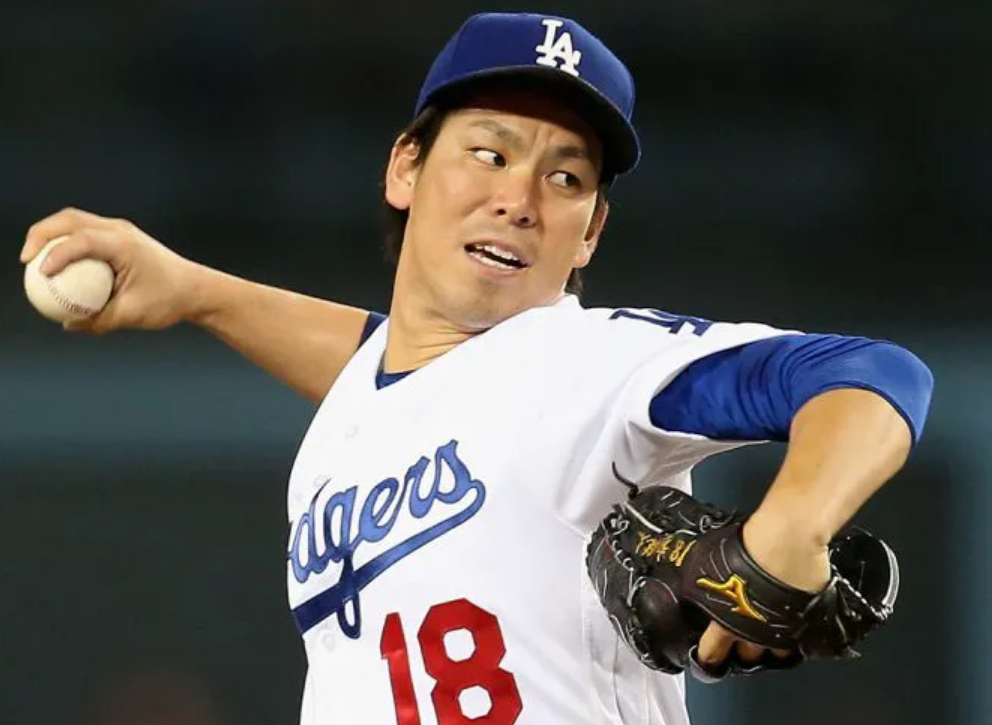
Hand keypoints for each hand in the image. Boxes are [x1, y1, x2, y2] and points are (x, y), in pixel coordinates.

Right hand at [21, 208, 204, 332]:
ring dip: (52, 235)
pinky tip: (57, 266)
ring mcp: (120, 230)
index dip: (56, 253)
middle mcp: (120, 230)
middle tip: (25, 260)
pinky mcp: (120, 237)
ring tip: (34, 260)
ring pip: (75, 221)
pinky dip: (67, 243)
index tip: (40, 272)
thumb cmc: (169, 301)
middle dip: (41, 234)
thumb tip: (68, 325)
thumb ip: (98, 320)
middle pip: (70, 219)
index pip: (82, 240)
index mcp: (124, 245)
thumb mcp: (133, 315)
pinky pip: (85, 233)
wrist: (196, 289)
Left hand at [696, 511, 831, 668]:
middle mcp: (755, 634)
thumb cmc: (748, 547)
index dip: (708, 656)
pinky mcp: (808, 622)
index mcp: (724, 623)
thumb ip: (698, 577)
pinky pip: (800, 634)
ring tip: (767, 626)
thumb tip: (688, 579)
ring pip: (777, 650)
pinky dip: (795, 628)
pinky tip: (790, 615)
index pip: (712, 653)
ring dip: (771, 641)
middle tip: (741, 638)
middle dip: (742, 650)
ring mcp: (784, 630)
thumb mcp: (705, 560)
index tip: (708, 655)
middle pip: (747, 657)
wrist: (790, 539)